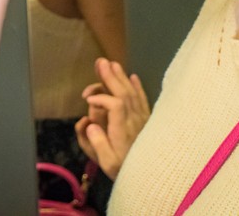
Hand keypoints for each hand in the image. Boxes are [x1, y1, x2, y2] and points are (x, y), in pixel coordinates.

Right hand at [75, 58, 149, 179]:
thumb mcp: (107, 162)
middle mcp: (134, 120)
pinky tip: (133, 76)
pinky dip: (138, 87)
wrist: (151, 177)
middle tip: (101, 62)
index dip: (101, 98)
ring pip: (133, 94)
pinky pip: (143, 100)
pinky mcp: (148, 120)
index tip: (87, 100)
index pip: (114, 105)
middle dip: (111, 77)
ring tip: (112, 63)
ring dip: (122, 78)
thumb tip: (88, 122)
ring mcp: (143, 118)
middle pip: (123, 94)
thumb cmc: (124, 170)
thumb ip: (96, 142)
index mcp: (123, 130)